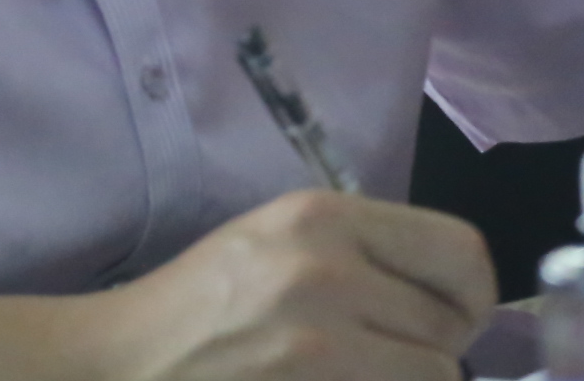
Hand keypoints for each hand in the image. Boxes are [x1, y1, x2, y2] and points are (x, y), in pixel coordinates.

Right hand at [80, 191, 493, 380]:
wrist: (110, 366)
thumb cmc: (201, 305)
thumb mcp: (283, 243)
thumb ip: (369, 253)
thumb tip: (463, 299)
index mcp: (325, 218)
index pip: (461, 253)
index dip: (473, 296)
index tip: (456, 320)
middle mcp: (325, 271)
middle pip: (451, 326)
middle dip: (438, 352)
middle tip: (395, 360)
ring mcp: (312, 342)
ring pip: (430, 375)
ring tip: (363, 377)